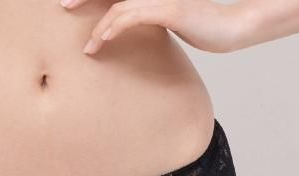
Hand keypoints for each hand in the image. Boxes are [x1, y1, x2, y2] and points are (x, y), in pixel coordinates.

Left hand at [60, 0, 245, 54]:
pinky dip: (113, 27)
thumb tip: (132, 32)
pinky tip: (102, 40)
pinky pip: (132, 15)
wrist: (234, 26)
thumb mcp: (172, 20)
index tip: (73, 4)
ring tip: (87, 47)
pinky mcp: (169, 9)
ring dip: (97, 27)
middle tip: (64, 5)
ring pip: (116, 5)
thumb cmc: (204, 25)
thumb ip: (151, 20)